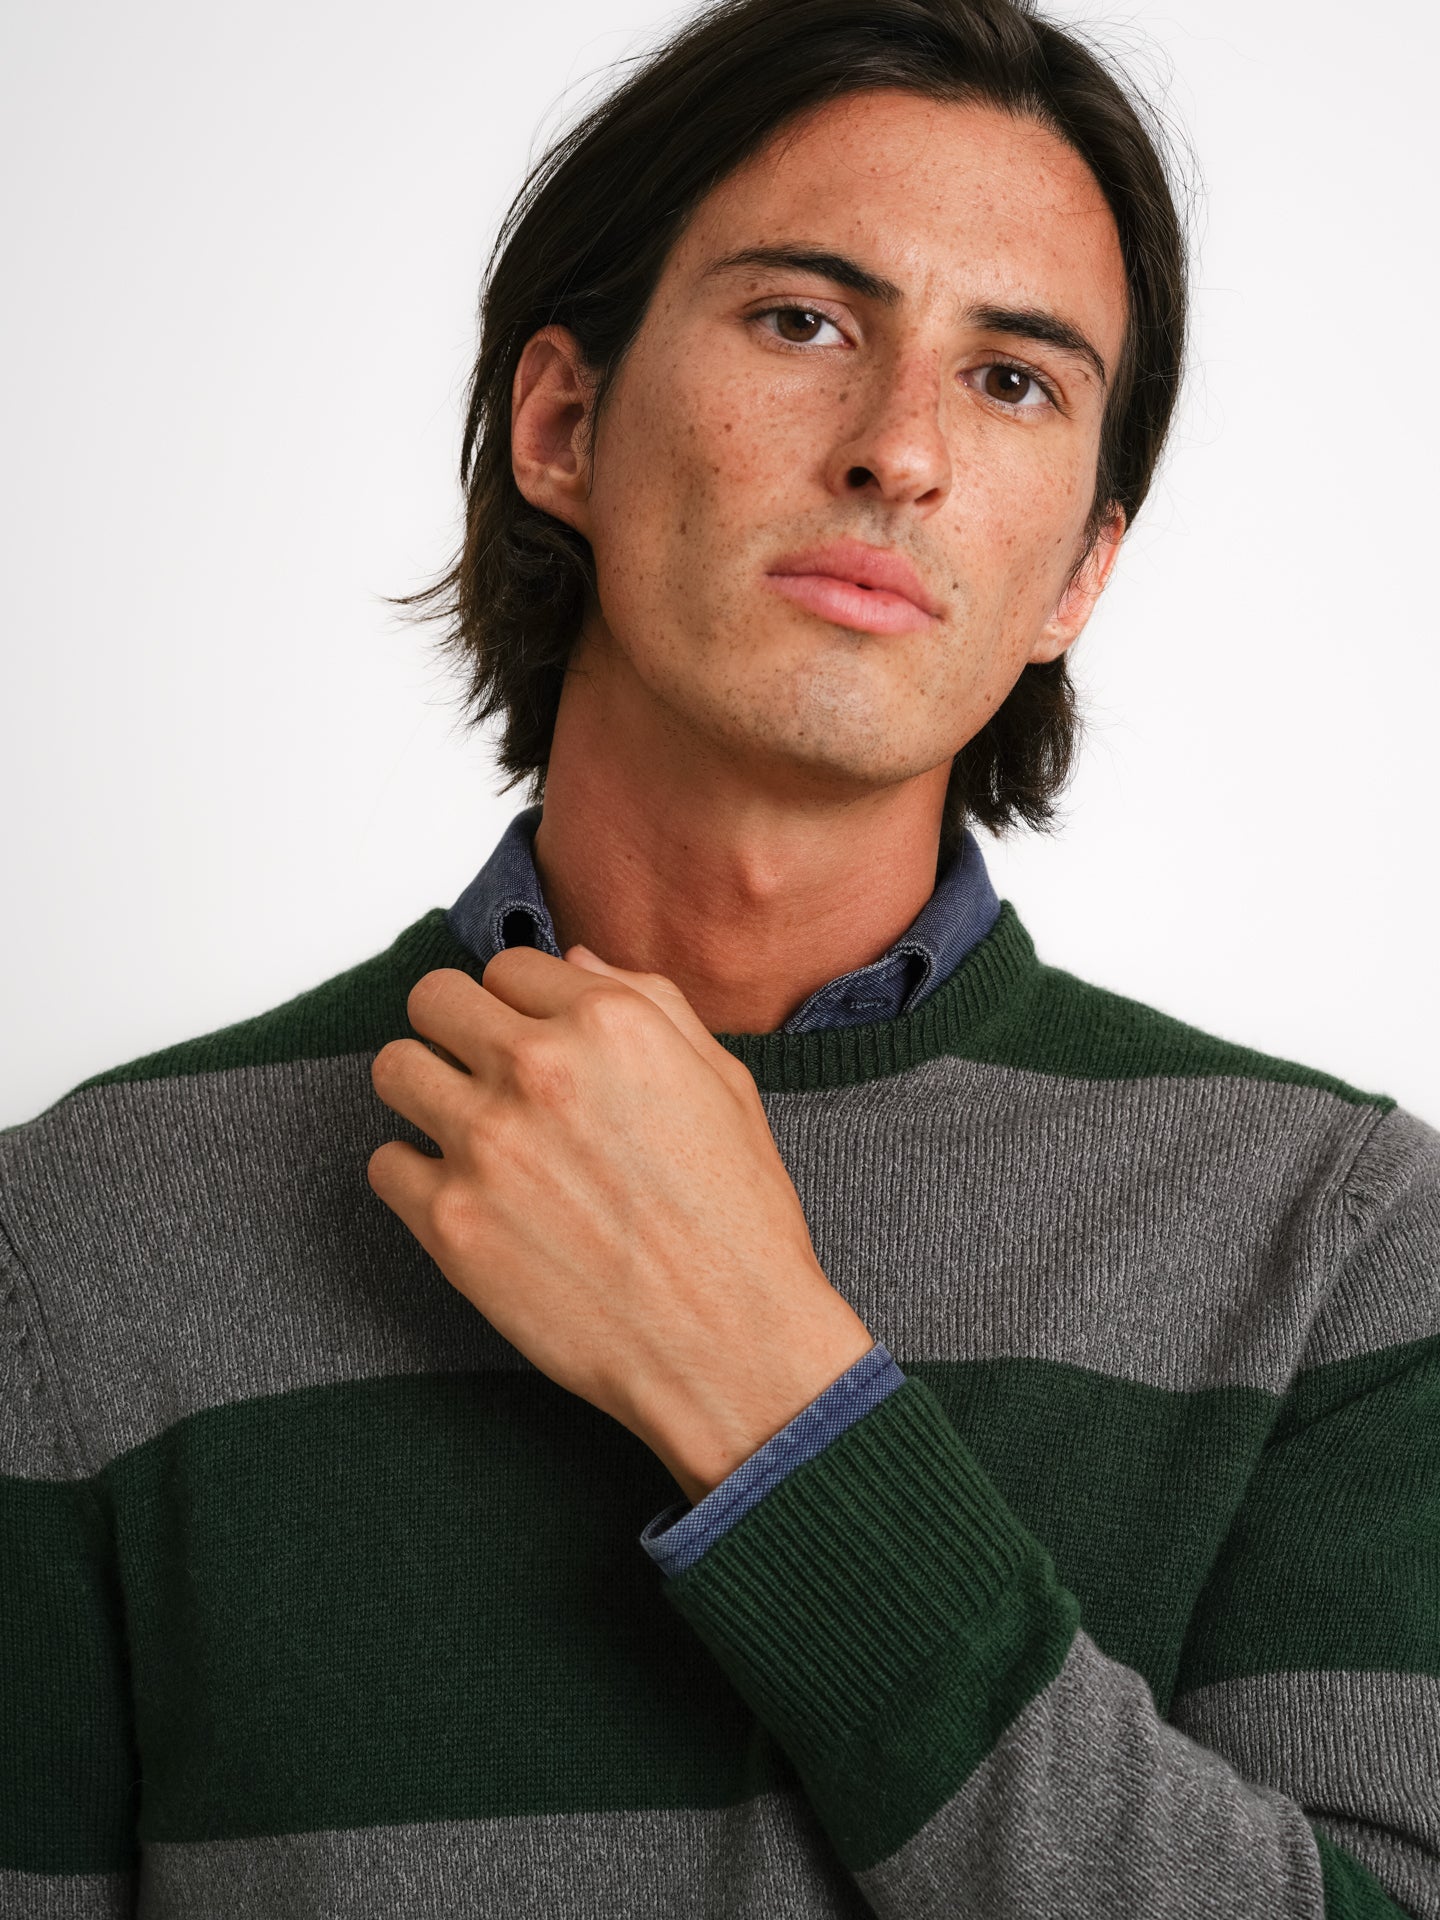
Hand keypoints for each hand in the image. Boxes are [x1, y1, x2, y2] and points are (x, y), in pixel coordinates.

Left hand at [366, 944, 874, 1501]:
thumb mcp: (721, 1083)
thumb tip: (573, 961)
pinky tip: (467, 1199)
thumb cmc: (737, 1218)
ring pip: (393, 1069)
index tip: (532, 1041)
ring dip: (424, 1091)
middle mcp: (538, 1069)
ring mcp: (485, 1144)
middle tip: (482, 1074)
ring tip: (463, 1130)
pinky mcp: (449, 1222)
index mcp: (609, 1022)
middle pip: (433, 1000)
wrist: (728, 1342)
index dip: (521, 1006)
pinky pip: (384, 1165)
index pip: (509, 967)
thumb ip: (649, 1003)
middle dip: (456, 1030)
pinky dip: (416, 1179)